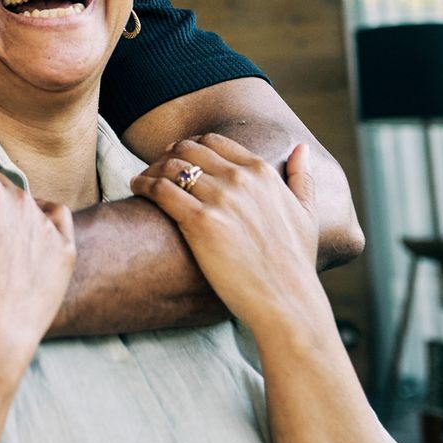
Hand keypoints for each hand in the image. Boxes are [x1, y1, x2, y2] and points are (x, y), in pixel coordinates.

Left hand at [131, 137, 329, 341]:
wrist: (286, 301)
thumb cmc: (295, 264)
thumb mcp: (306, 215)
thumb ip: (302, 179)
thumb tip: (300, 149)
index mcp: (262, 172)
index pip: (213, 141)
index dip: (189, 146)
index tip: (176, 157)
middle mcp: (240, 179)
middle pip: (187, 149)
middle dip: (166, 154)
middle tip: (154, 169)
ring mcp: (220, 198)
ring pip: (170, 165)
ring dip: (150, 169)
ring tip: (141, 181)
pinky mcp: (201, 222)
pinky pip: (160, 190)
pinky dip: (143, 185)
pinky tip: (136, 190)